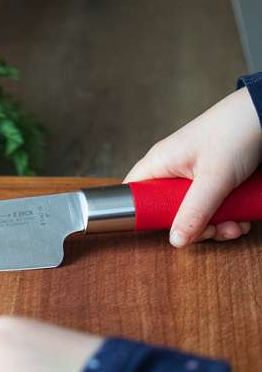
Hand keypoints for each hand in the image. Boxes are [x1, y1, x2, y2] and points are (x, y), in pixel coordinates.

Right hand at [124, 87, 261, 246]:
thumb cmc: (235, 131)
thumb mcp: (215, 179)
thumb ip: (194, 212)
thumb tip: (176, 240)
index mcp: (159, 163)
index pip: (132, 194)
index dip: (142, 215)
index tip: (163, 229)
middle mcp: (171, 171)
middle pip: (166, 211)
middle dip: (192, 226)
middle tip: (212, 230)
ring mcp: (192, 177)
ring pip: (192, 213)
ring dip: (215, 225)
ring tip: (234, 225)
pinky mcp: (211, 180)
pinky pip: (210, 207)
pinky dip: (226, 216)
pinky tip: (240, 218)